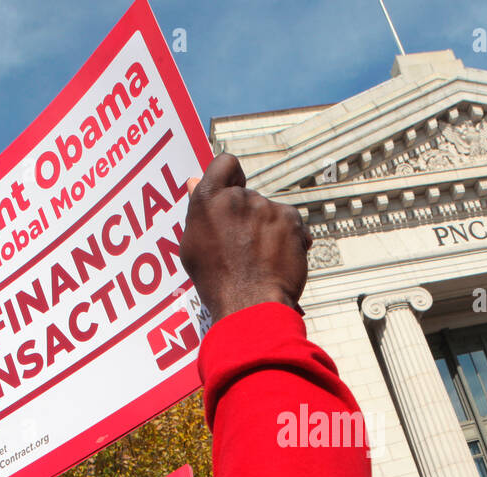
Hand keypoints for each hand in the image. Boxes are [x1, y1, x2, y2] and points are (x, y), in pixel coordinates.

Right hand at [180, 153, 310, 322]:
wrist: (251, 303)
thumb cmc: (217, 281)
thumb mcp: (194, 246)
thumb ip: (198, 210)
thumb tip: (194, 181)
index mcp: (209, 199)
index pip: (225, 163)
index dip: (231, 176)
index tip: (232, 192)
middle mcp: (239, 197)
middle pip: (248, 196)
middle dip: (248, 216)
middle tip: (243, 247)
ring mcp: (268, 207)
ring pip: (270, 212)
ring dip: (268, 229)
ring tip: (261, 260)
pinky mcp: (292, 220)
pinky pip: (292, 224)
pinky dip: (289, 239)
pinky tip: (280, 261)